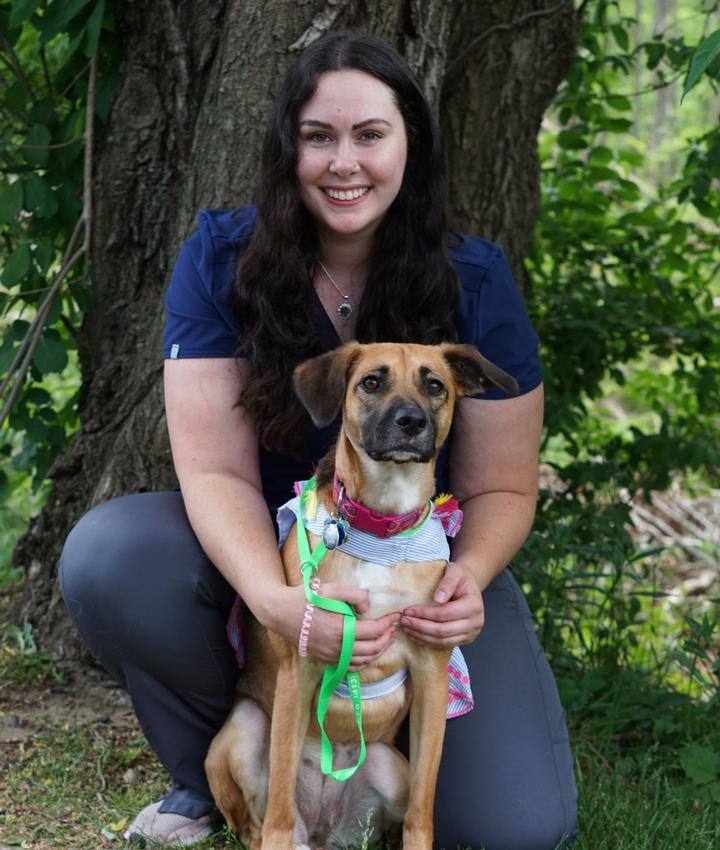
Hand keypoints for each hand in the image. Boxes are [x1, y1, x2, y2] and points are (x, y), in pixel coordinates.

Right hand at [269, 583, 400, 671]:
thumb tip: (368, 608)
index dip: (388, 623)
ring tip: (386, 638)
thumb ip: (354, 595)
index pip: (374, 630)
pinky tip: (370, 652)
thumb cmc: (305, 598)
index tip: (395, 615)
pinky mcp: (325, 659)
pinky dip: (365, 662)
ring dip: (379, 650)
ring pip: (363, 661)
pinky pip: (351, 666)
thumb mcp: (331, 589)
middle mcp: (338, 647)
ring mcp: (331, 655)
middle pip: (373, 649)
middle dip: (388, 638)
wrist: (280, 612)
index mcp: (341, 629)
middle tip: (393, 627)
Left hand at [399, 561, 484, 646]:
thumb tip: (438, 598)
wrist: (469, 586)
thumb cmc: (461, 577)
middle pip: (443, 630)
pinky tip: (416, 635)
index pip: (445, 613)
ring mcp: (471, 633)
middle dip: (420, 627)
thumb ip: (447, 583)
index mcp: (474, 605)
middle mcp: (475, 622)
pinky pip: (444, 644)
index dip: (424, 614)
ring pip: (443, 641)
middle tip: (403, 621)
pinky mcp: (465, 639)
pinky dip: (428, 641)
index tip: (408, 610)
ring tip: (406, 628)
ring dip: (422, 636)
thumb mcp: (454, 572)